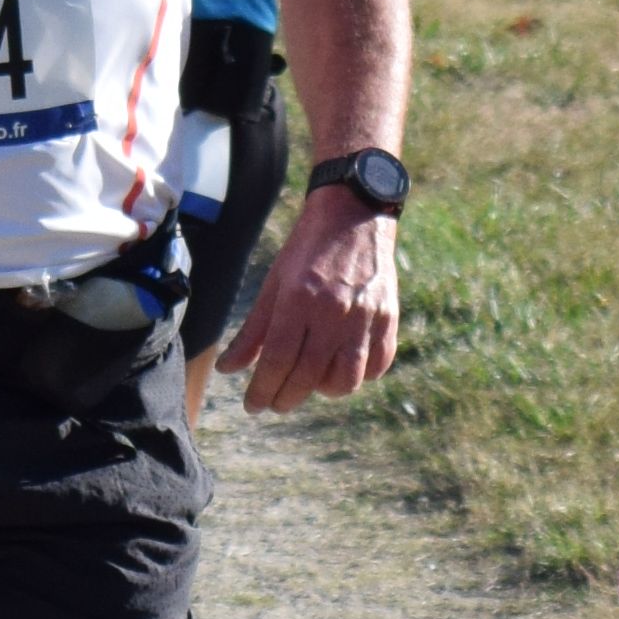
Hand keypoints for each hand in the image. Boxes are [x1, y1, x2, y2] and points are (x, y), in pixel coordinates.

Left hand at [216, 200, 398, 410]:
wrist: (354, 214)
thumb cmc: (308, 248)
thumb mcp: (275, 283)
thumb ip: (254, 329)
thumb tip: (229, 368)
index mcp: (299, 299)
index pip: (278, 360)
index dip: (263, 389)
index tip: (253, 405)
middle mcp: (333, 311)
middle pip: (308, 375)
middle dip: (286, 398)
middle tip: (275, 403)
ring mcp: (365, 316)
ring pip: (347, 379)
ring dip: (324, 391)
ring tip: (310, 384)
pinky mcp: (388, 317)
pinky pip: (378, 365)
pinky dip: (361, 377)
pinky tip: (343, 368)